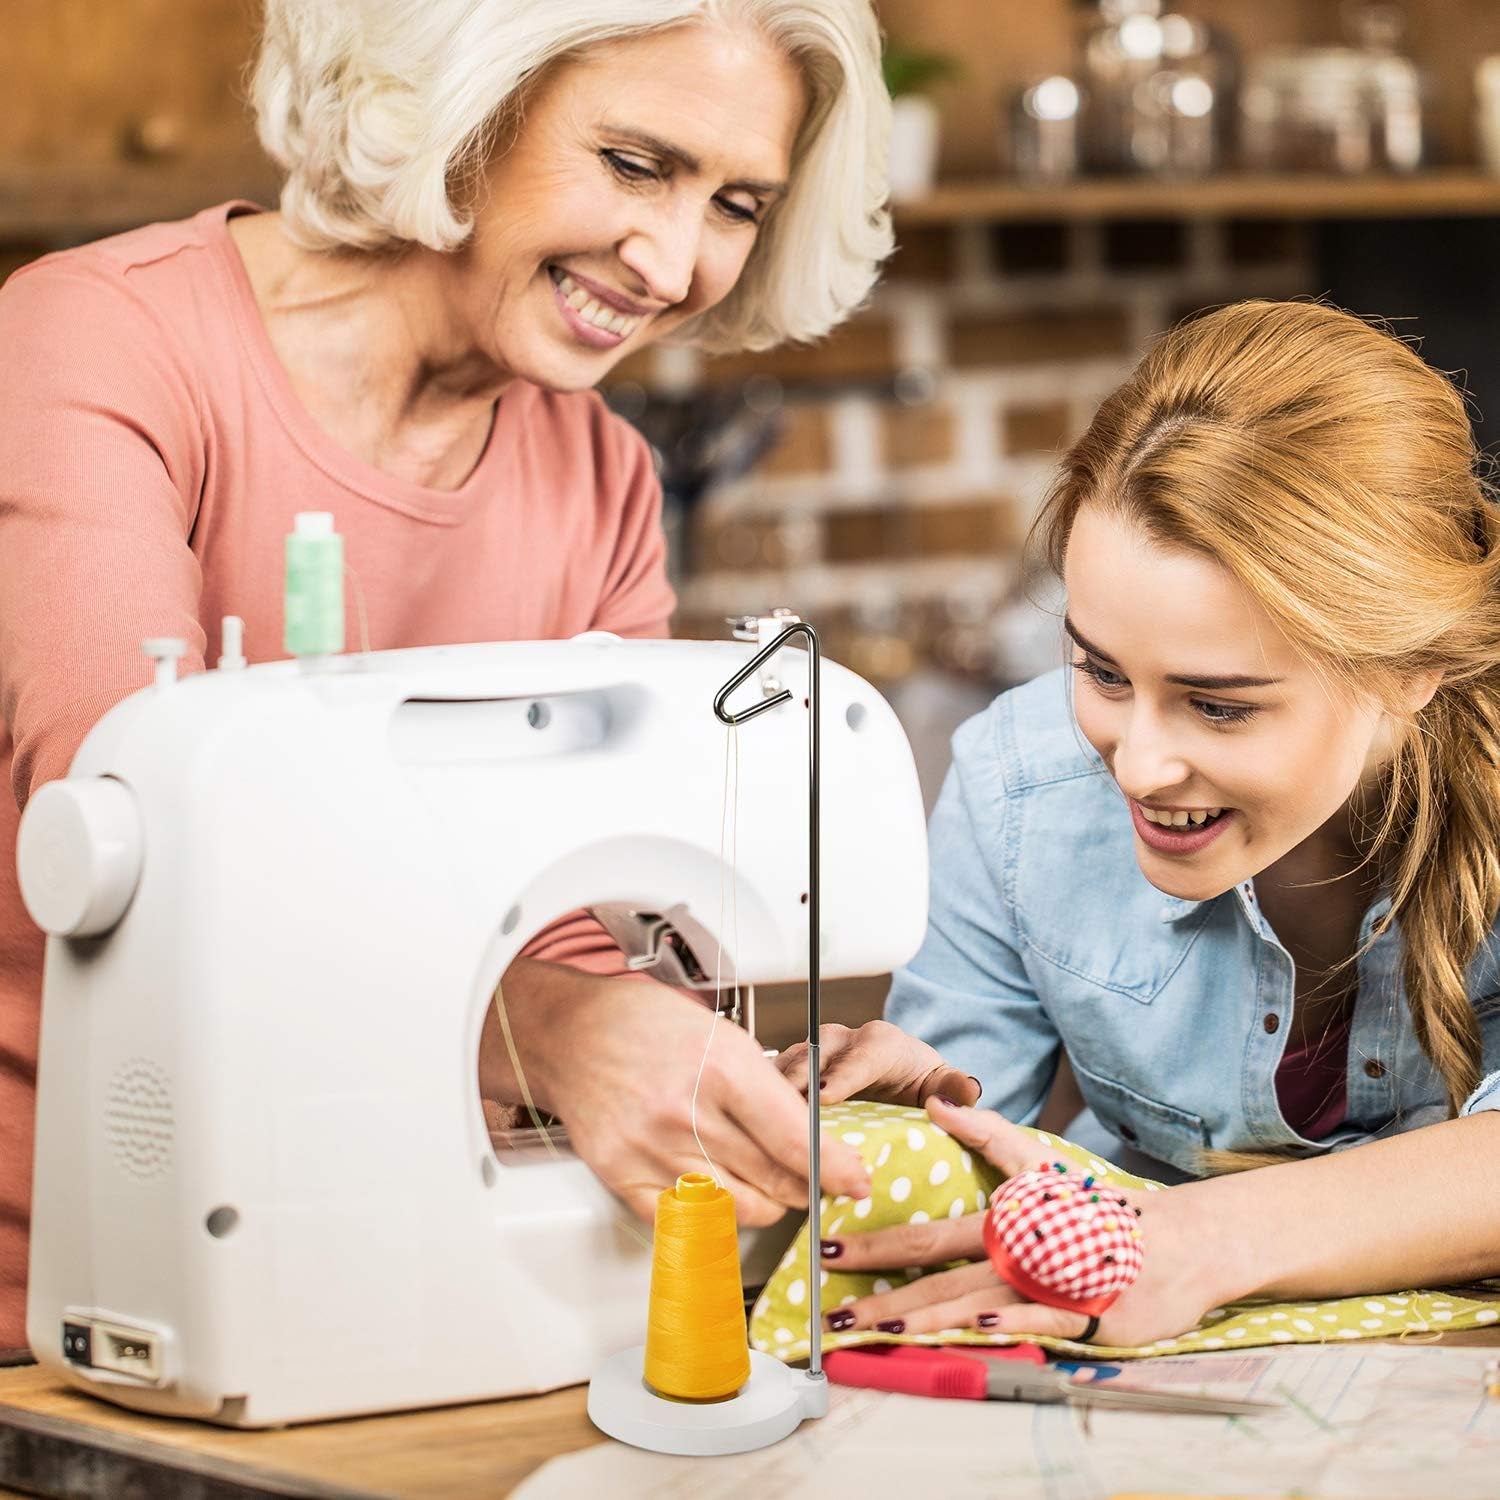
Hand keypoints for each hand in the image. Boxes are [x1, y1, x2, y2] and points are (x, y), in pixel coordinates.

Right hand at [485, 959, 871, 1226]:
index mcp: (721, 1066)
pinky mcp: (622, 1174)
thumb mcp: (720, 1034)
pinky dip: (713, 1215)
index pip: (794, 1139)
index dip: (834, 1168)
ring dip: (765, 1203)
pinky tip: (724, 1198)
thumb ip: (764, 1086)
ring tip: (770, 1186)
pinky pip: (684, 1218)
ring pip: (736, 1205)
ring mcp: (651, 1148)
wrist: (569, 1033)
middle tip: (818, 1184)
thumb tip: (809, 1132)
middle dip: (806, 1186)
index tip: (855, 1180)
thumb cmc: (644, 1023)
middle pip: (772, 1177)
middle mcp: (687, 1111)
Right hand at [776, 1020, 980, 1108]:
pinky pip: (770, 1080)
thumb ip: (956, 1088)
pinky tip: (751, 1125)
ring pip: (786, 1066)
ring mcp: (812, 1055)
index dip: (841, 1076)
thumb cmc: (918, 1081)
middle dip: (798, 1086)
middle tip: (786, 1117)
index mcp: (879, 1042)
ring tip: (761, 1124)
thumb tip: (964, 1093)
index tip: (826, 1097)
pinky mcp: (791, 1071)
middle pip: (814, 1057)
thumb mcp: (943, 1085)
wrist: (901, 1078)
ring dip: (773, 1094)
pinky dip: (759, 1100)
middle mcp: (841, 1042)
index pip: (860, 1057)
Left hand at [820, 1096, 1227, 1347]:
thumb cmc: (1101, 1212)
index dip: (875, 1240)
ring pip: (974, 1301)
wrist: (1179, 1244)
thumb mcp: (1043, 1166)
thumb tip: (940, 1103)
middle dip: (881, 1287)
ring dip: (923, 1315)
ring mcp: (1046, 1283)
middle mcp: (1016, 1249)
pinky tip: (975, 1327)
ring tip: (877, 1326)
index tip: (828, 1244)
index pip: (926, 1232)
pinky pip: (1038, 1317)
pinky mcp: (1081, 1314)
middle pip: (938, 1269)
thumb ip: (990, 1136)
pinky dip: (1007, 1318)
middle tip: (831, 1303)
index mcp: (1003, 1220)